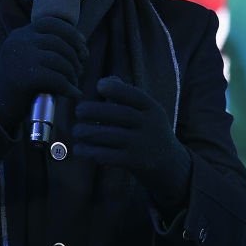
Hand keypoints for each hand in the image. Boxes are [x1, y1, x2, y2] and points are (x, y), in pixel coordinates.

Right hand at [0, 16, 86, 130]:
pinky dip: (69, 87)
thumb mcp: (26, 57)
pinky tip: (74, 94)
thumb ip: (44, 48)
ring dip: (73, 72)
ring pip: (59, 59)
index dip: (71, 33)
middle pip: (58, 41)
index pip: (51, 23)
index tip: (82, 45)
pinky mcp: (26, 77)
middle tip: (80, 70)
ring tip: (75, 82)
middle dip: (75, 56)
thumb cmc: (18, 83)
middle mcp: (20, 41)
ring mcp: (22, 58)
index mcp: (21, 34)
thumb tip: (81, 48)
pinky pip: (57, 78)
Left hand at [73, 76, 191, 215]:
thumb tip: (106, 80)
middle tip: (78, 111)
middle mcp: (150, 125)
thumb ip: (126, 97)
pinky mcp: (135, 163)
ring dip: (88, 133)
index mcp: (152, 109)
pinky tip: (80, 150)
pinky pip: (109, 156)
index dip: (117, 89)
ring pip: (111, 136)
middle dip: (96, 110)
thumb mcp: (145, 113)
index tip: (98, 85)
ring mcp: (143, 145)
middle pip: (121, 114)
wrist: (169, 165)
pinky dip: (91, 152)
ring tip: (76, 131)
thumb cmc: (148, 132)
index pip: (136, 96)